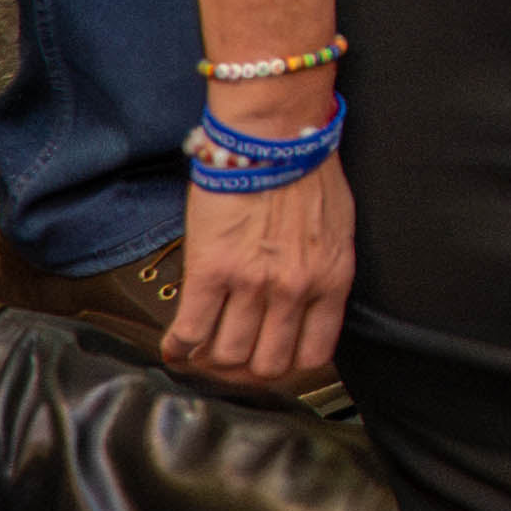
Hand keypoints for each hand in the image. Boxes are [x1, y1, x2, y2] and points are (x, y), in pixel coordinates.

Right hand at [167, 157, 352, 392]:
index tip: (272, 364)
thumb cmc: (307, 171)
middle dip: (246, 372)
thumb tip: (309, 300)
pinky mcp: (211, 271)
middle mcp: (294, 290)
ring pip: (227, 356)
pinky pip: (190, 330)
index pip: (314, 354)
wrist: (274, 137)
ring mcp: (251, 285)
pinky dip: (178, 347)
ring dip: (210, 361)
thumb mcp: (336, 230)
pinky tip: (174, 347)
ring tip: (201, 355)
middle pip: (266, 365)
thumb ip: (324, 271)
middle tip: (230, 364)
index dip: (288, 368)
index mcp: (331, 280)